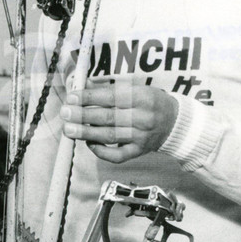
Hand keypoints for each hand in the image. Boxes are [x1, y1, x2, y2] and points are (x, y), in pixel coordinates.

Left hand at [60, 77, 178, 162]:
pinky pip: (117, 155)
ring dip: (87, 133)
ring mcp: (141, 137)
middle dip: (83, 115)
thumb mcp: (137, 88)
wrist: (175, 123)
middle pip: (109, 117)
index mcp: (142, 97)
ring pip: (110, 135)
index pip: (112, 96)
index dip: (90, 97)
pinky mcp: (139, 151)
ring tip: (69, 129)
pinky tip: (89, 144)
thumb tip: (84, 85)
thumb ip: (110, 88)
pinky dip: (102, 151)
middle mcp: (143, 117)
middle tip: (65, 113)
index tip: (72, 97)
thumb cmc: (151, 102)